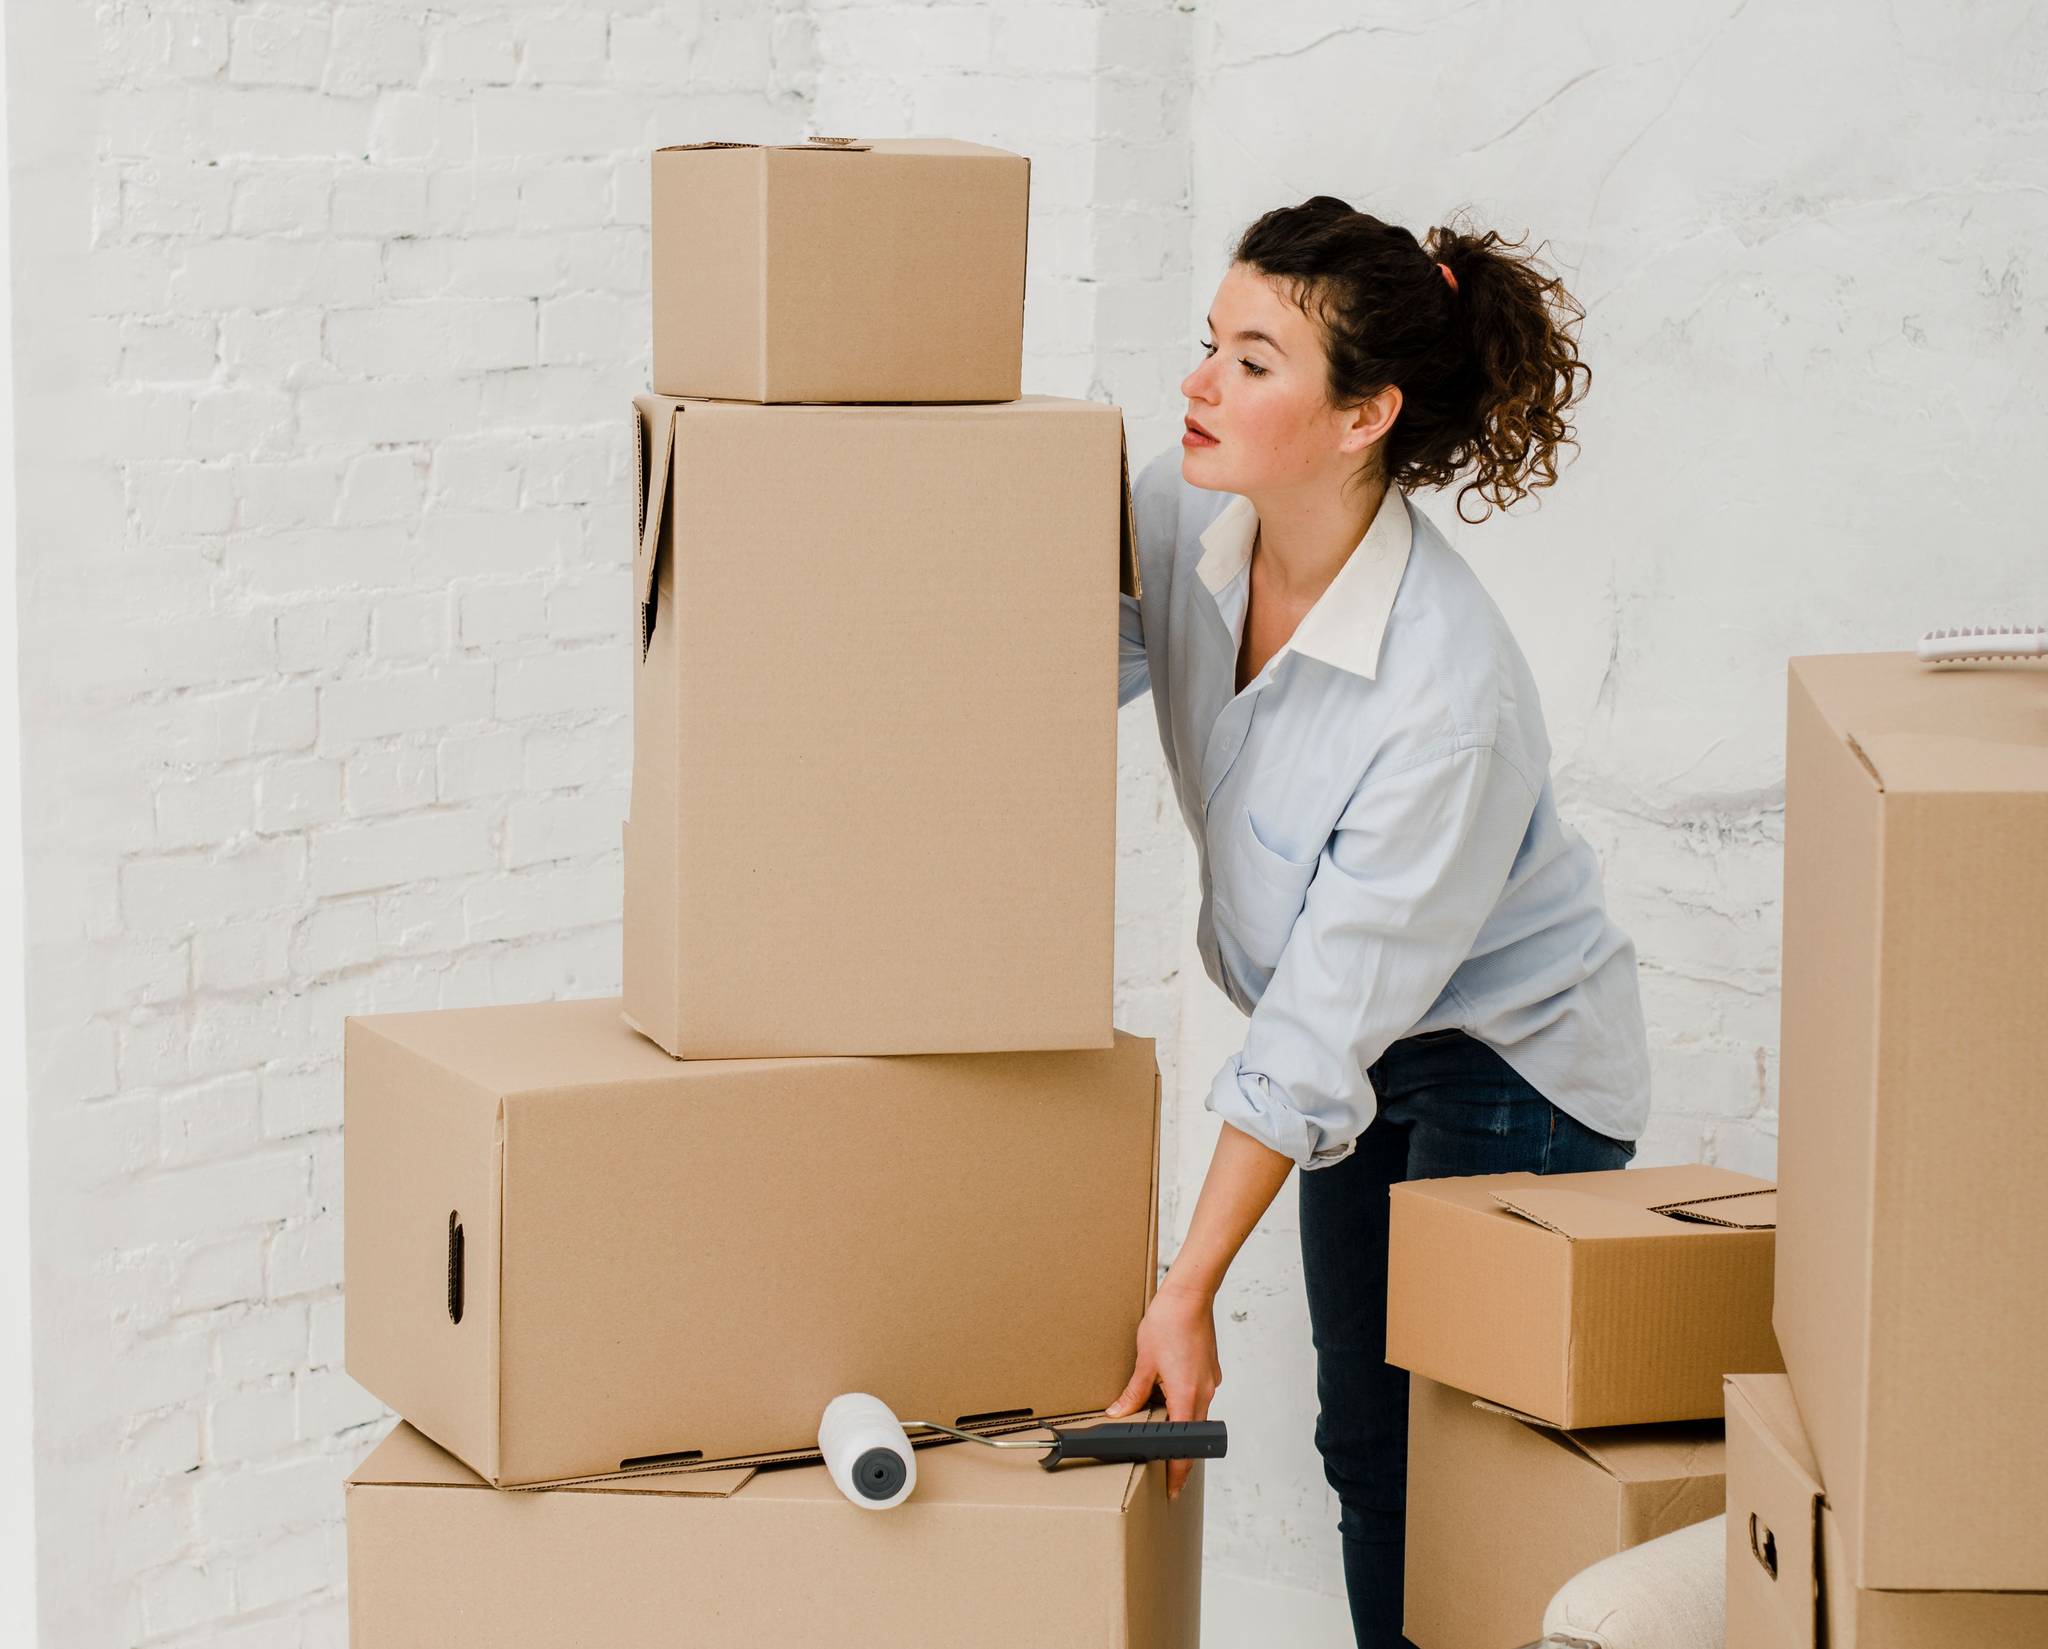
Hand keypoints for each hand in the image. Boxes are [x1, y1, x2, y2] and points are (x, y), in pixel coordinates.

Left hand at [1103, 1279, 1220, 1501]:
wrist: (1190, 1293)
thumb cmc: (1168, 1322)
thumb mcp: (1144, 1361)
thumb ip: (1133, 1393)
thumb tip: (1120, 1413)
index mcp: (1187, 1396)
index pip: (1184, 1445)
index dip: (1178, 1471)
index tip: (1172, 1488)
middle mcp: (1204, 1392)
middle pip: (1193, 1433)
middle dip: (1179, 1451)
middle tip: (1164, 1467)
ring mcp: (1210, 1380)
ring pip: (1195, 1413)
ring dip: (1180, 1424)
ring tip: (1160, 1428)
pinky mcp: (1209, 1369)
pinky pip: (1198, 1395)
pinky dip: (1184, 1403)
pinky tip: (1167, 1396)